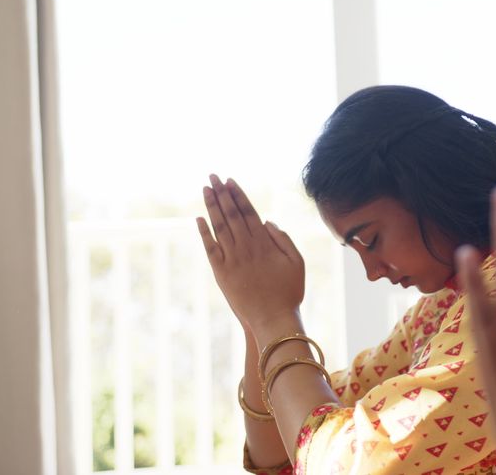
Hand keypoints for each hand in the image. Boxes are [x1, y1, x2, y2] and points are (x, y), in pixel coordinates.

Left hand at [197, 174, 304, 330]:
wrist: (273, 319)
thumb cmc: (289, 292)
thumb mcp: (297, 263)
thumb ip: (284, 240)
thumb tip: (268, 221)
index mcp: (265, 243)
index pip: (248, 212)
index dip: (238, 195)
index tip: (230, 181)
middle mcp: (246, 247)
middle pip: (231, 214)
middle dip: (222, 193)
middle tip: (212, 176)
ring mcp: (232, 260)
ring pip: (219, 227)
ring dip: (211, 206)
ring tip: (205, 189)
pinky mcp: (221, 273)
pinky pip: (210, 249)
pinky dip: (204, 233)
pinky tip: (199, 219)